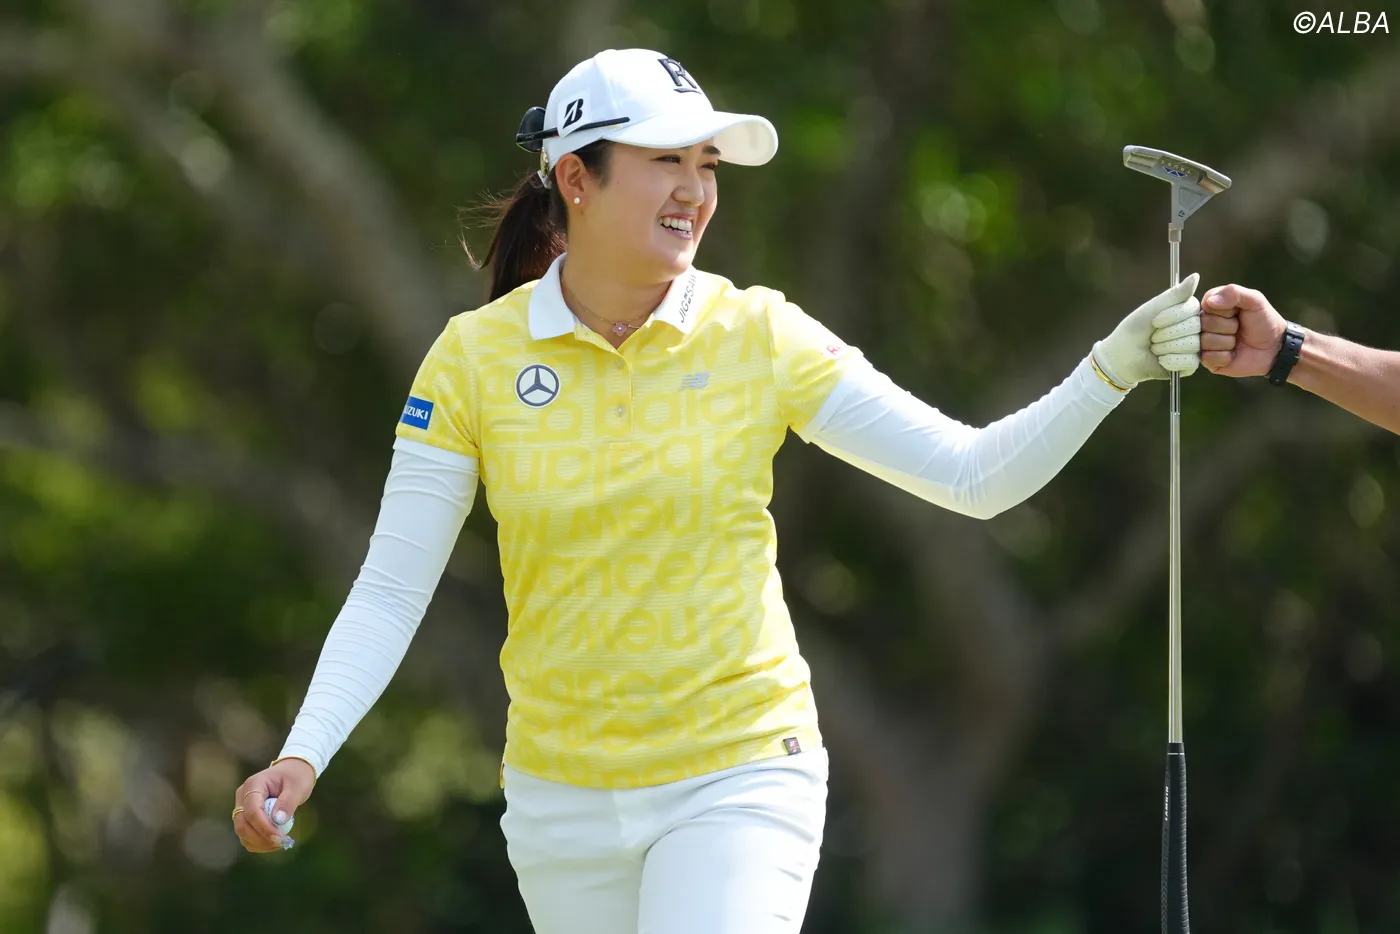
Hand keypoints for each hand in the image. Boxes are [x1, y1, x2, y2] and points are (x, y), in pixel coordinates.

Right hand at [232, 758, 315, 852]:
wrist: (292, 772)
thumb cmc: (296, 777)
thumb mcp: (297, 786)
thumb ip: (288, 802)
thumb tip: (278, 821)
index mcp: (253, 785)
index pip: (252, 811)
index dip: (264, 827)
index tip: (280, 838)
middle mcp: (243, 796)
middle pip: (242, 824)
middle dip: (261, 838)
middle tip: (282, 843)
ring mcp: (242, 807)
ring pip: (242, 832)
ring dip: (260, 843)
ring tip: (281, 842)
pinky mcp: (246, 817)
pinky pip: (247, 835)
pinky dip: (259, 843)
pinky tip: (275, 842)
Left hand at [1092, 273, 1201, 388]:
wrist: (1122, 356)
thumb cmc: (1135, 329)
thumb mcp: (1152, 308)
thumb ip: (1175, 294)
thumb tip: (1196, 275)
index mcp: (1186, 311)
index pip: (1192, 307)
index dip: (1171, 315)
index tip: (1154, 321)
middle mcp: (1193, 327)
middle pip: (1193, 326)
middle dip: (1166, 332)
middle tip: (1153, 337)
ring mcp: (1193, 346)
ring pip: (1191, 344)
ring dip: (1165, 347)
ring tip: (1155, 347)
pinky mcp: (1190, 364)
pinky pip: (1190, 361)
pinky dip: (1170, 361)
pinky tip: (1160, 360)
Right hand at [1199, 284, 1287, 377]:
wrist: (1275, 348)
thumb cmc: (1264, 322)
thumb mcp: (1255, 300)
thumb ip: (1234, 292)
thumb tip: (1209, 301)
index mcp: (1213, 306)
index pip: (1206, 305)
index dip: (1224, 311)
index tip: (1237, 313)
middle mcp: (1205, 324)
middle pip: (1204, 324)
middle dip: (1228, 327)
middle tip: (1239, 328)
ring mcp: (1205, 342)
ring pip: (1205, 341)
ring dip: (1227, 342)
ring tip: (1237, 342)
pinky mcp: (1208, 360)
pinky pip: (1208, 357)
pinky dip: (1225, 357)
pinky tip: (1233, 354)